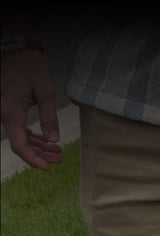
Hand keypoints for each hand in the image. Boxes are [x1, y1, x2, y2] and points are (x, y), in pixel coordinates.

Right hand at [1, 47, 60, 169]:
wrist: (18, 49)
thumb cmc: (31, 67)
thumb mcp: (45, 92)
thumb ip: (49, 117)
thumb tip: (53, 139)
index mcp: (10, 111)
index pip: (19, 144)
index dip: (32, 159)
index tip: (47, 167)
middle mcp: (4, 113)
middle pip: (20, 143)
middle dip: (40, 154)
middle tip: (59, 158)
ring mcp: (5, 111)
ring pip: (20, 137)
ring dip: (38, 147)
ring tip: (57, 152)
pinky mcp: (10, 109)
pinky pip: (19, 128)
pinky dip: (33, 137)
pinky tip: (47, 141)